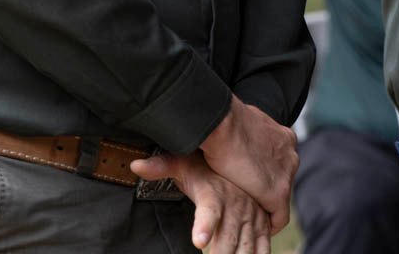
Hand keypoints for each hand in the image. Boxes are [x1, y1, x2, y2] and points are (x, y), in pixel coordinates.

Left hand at [131, 152, 272, 253]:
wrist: (240, 155)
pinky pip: (263, 244)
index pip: (209, 211)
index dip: (205, 226)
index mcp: (214, 195)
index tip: (199, 242)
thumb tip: (135, 166)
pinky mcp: (263, 222)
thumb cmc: (206, 168)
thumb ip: (162, 166)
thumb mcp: (183, 163)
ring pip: (248, 244)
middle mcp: (236, 206)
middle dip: (222, 253)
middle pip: (229, 237)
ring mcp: (252, 215)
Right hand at [198, 96, 298, 231]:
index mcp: (283, 137)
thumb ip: (247, 134)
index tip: (253, 182)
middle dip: (267, 187)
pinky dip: (269, 224)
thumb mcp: (241, 124)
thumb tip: (234, 136)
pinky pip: (279, 216)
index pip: (279, 162)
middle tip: (250, 197)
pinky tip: (257, 227)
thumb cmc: (222, 122)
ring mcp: (287, 173)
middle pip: (282, 179)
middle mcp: (290, 154)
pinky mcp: (279, 192)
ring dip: (266, 204)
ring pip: (281, 197)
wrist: (221, 124)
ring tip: (250, 213)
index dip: (266, 174)